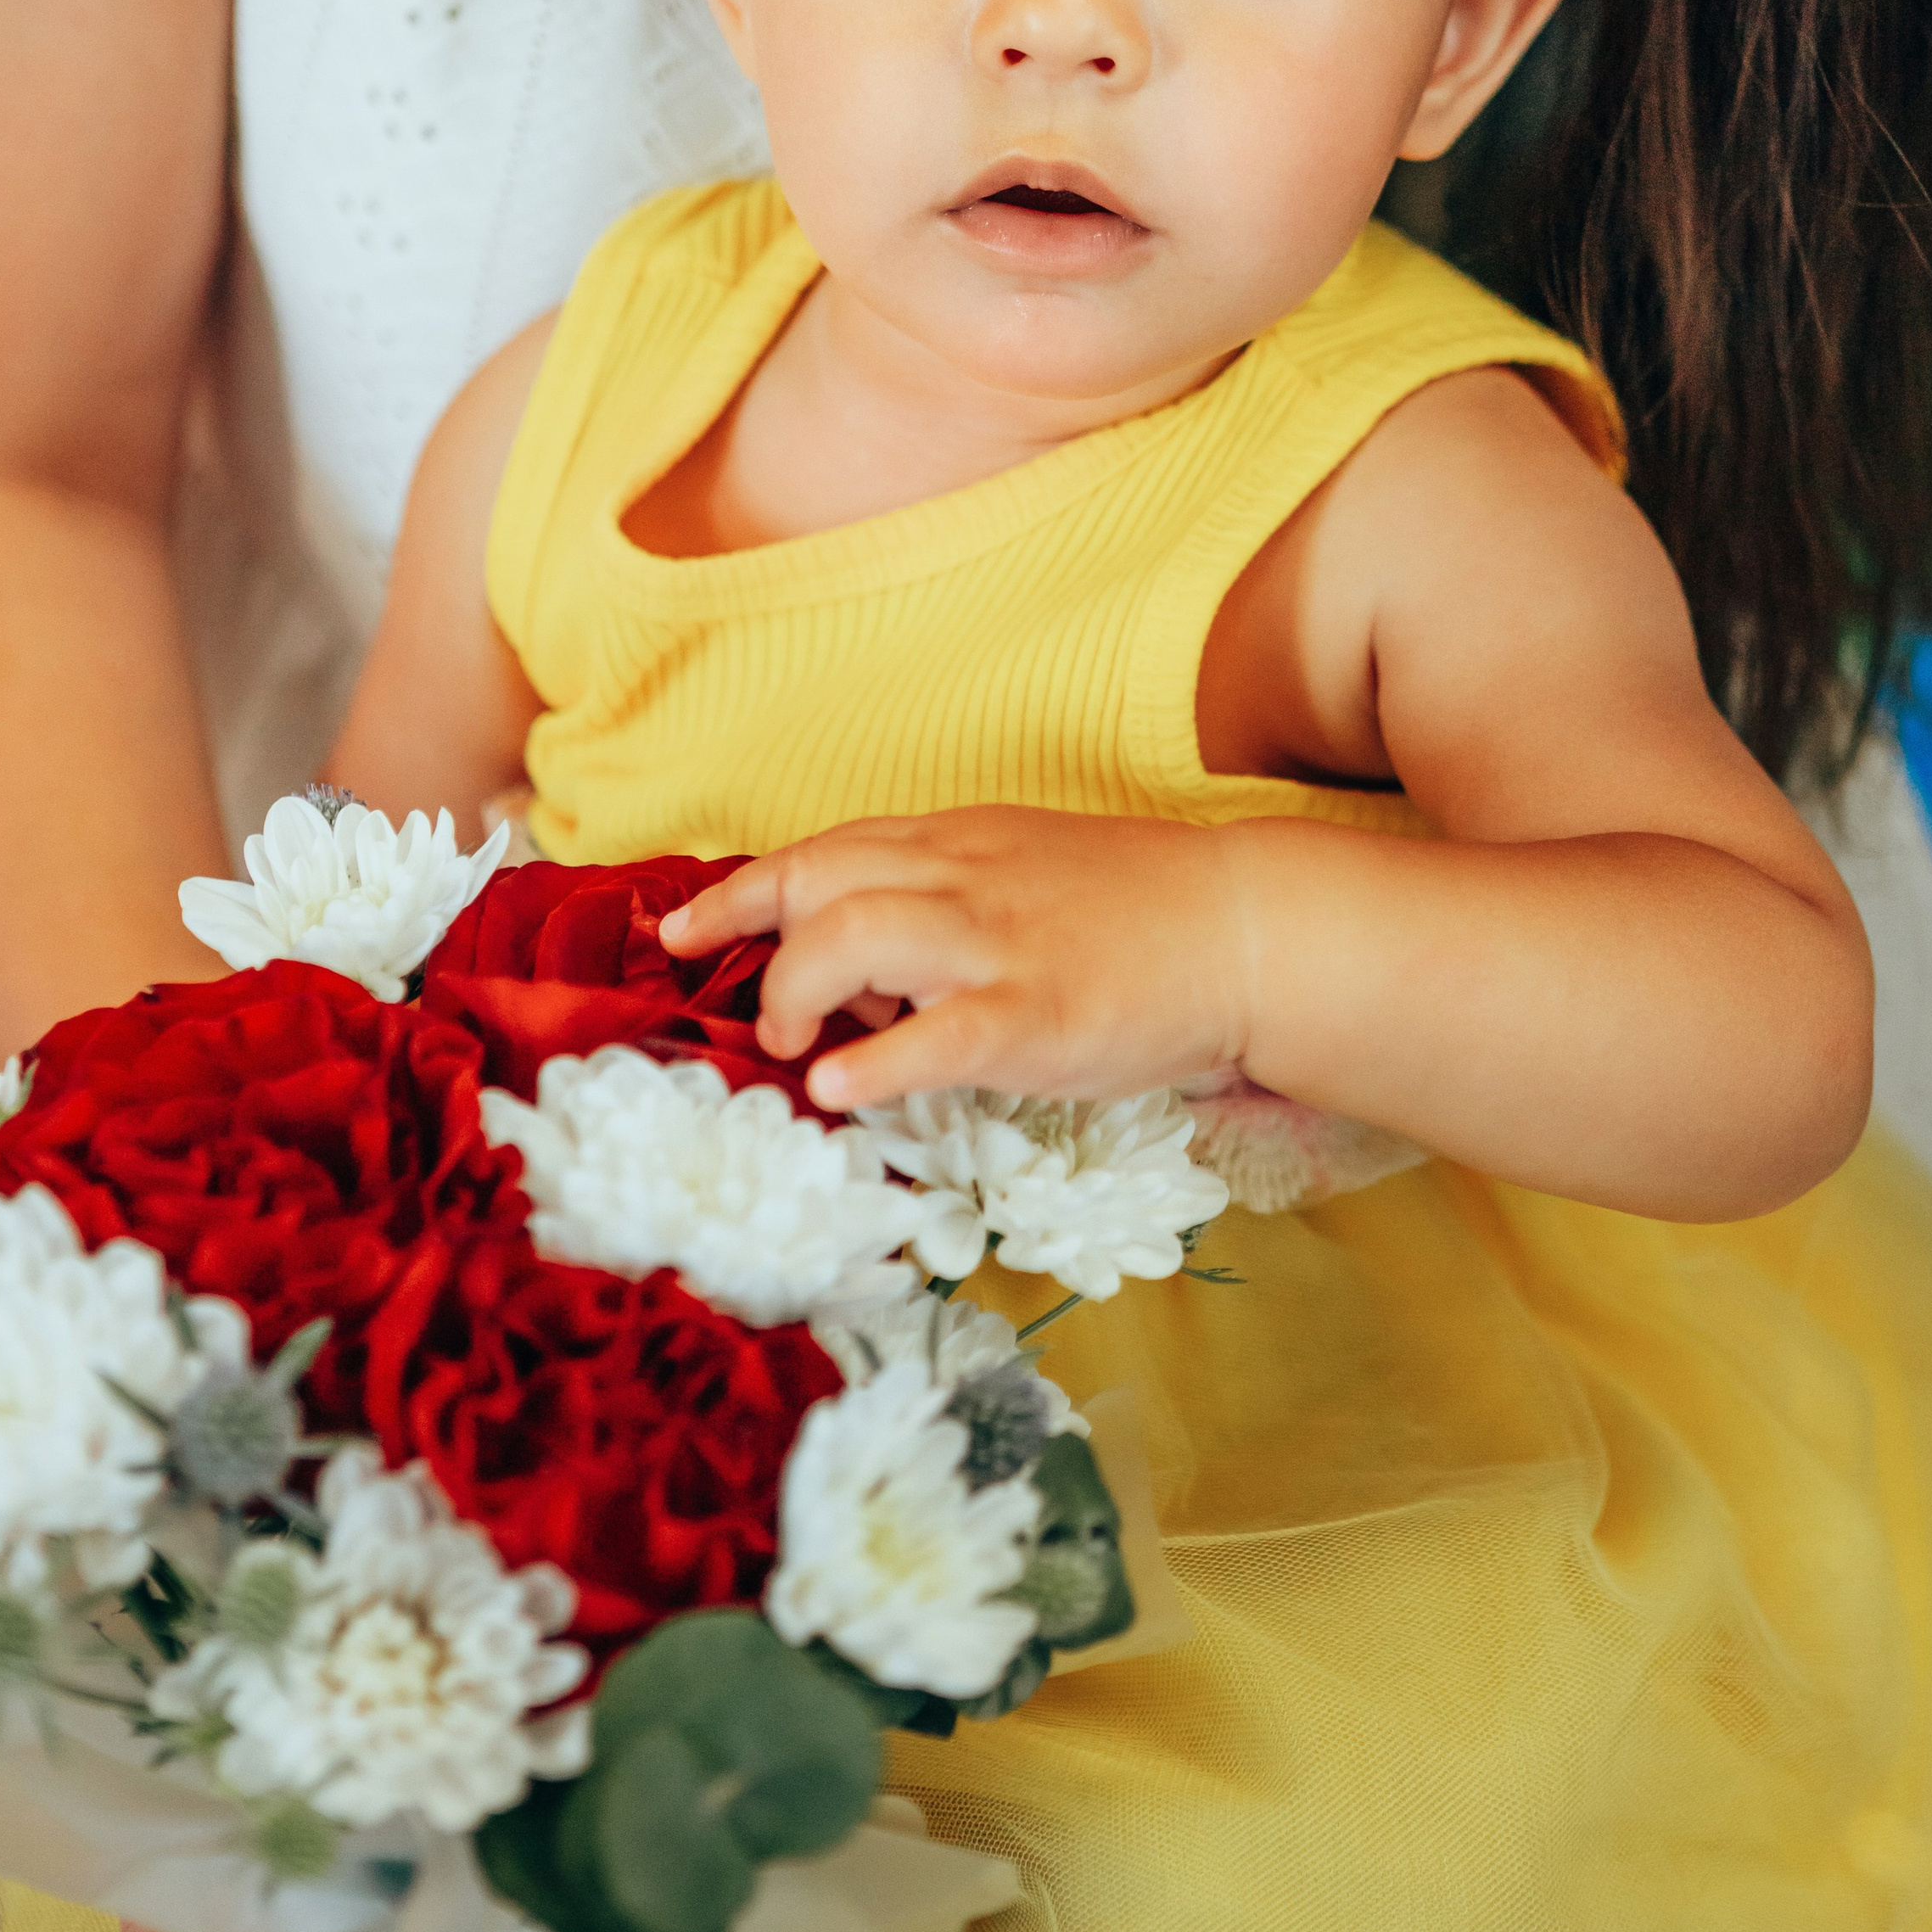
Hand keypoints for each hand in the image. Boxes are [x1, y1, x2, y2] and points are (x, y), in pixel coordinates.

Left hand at [659, 808, 1250, 1110]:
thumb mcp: (1025, 872)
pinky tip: (839, 1087)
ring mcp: (998, 945)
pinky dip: (873, 1063)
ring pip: (854, 937)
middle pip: (815, 882)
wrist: (1249, 927)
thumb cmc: (1140, 910)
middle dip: (754, 944)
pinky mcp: (1040, 1014)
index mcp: (957, 844)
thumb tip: (860, 970)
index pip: (820, 852)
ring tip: (797, 1051)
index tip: (682, 932)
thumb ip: (941, 899)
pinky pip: (937, 1034)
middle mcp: (962, 880)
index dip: (738, 893)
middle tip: (752, 1016)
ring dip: (797, 995)